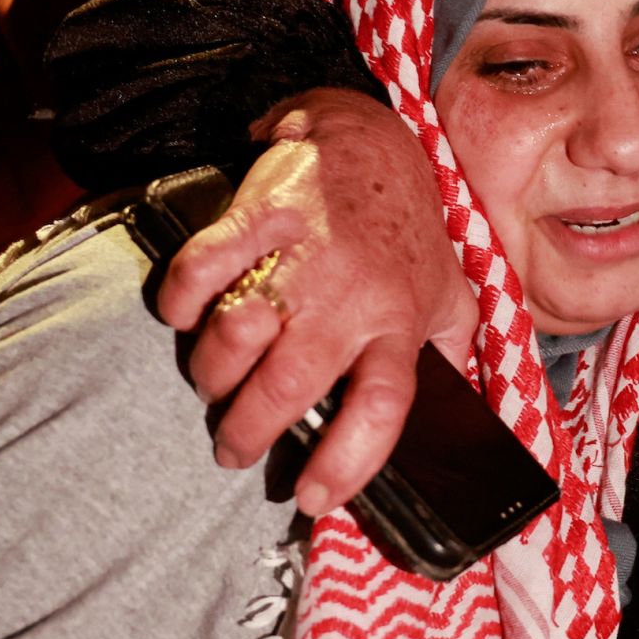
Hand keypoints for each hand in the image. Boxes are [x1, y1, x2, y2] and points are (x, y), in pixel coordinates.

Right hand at [157, 87, 476, 515]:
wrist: (373, 141)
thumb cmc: (408, 228)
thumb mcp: (450, 292)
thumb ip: (451, 353)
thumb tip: (458, 418)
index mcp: (400, 323)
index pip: (382, 409)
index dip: (346, 464)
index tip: (311, 497)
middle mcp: (352, 297)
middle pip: (289, 388)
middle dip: (245, 432)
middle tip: (231, 446)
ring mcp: (303, 255)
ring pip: (237, 338)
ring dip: (212, 374)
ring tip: (214, 384)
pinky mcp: (259, 216)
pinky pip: (201, 270)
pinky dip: (180, 301)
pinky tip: (185, 314)